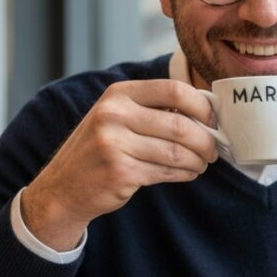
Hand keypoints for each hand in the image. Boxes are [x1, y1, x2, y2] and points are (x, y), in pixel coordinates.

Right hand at [21, 79, 219, 249]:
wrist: (62, 187)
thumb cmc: (100, 150)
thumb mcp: (117, 117)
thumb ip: (153, 110)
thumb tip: (206, 113)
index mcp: (118, 94)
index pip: (174, 89)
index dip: (201, 106)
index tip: (212, 120)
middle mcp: (114, 114)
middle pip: (180, 124)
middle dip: (205, 140)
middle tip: (213, 150)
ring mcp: (115, 144)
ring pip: (177, 151)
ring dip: (197, 160)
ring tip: (202, 163)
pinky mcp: (120, 172)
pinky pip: (167, 171)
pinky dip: (185, 173)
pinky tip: (188, 173)